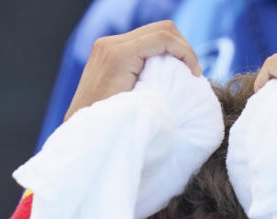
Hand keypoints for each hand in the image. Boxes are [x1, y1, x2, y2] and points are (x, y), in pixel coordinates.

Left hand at [64, 21, 202, 120]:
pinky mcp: (107, 50)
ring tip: (182, 71)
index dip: (186, 53)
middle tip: (192, 71)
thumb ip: (157, 87)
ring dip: (172, 49)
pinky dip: (158, 52)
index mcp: (119, 55)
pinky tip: (165, 71)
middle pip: (161, 28)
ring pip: (152, 32)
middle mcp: (110, 44)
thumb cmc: (109, 126)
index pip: (163, 38)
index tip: (195, 75)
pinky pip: (141, 42)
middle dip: (183, 47)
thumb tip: (184, 79)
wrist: (80, 131)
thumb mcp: (138, 108)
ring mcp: (107, 45)